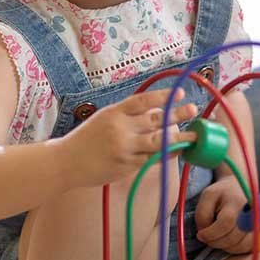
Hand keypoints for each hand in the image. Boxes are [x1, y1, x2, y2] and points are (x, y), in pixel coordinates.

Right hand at [56, 89, 197, 187]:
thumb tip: (156, 112)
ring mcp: (124, 148)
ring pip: (157, 143)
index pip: (142, 101)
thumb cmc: (86, 139)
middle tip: (193, 110)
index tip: (180, 94)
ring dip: (178, 139)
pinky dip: (164, 155)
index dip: (162, 97)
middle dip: (177, 115)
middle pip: (155, 121)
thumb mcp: (103, 118)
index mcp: (114, 113)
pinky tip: (176, 151)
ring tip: (194, 137)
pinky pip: (150, 159)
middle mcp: (120, 129)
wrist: (65, 162)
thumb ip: (127, 115)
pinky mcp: (126, 166)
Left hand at [193, 174, 256, 253]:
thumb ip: (202, 215)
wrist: (241, 189)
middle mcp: (252, 215)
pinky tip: (227, 239)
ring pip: (240, 246)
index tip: (200, 234)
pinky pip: (247, 249)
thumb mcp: (207, 197)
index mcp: (237, 203)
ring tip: (218, 235)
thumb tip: (205, 235)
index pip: (226, 223)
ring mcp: (259, 226)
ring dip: (224, 246)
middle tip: (207, 236)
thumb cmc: (221, 194)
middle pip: (232, 238)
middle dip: (215, 241)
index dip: (210, 233)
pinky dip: (234, 248)